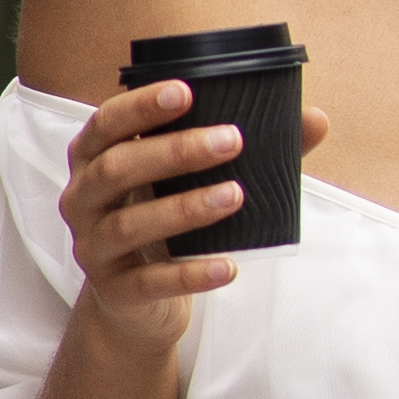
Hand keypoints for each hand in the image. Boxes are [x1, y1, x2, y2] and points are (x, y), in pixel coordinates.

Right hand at [58, 78, 246, 349]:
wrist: (135, 307)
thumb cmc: (164, 225)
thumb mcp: (189, 183)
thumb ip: (242, 150)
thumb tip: (315, 120)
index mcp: (93, 159)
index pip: (108, 122)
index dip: (142, 106)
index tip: (187, 92)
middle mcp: (82, 199)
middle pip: (118, 168)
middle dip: (175, 151)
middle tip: (231, 140)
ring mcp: (93, 247)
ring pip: (133, 224)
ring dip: (186, 208)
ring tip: (235, 195)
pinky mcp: (115, 291)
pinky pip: (151, 282)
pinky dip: (192, 273)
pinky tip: (229, 266)